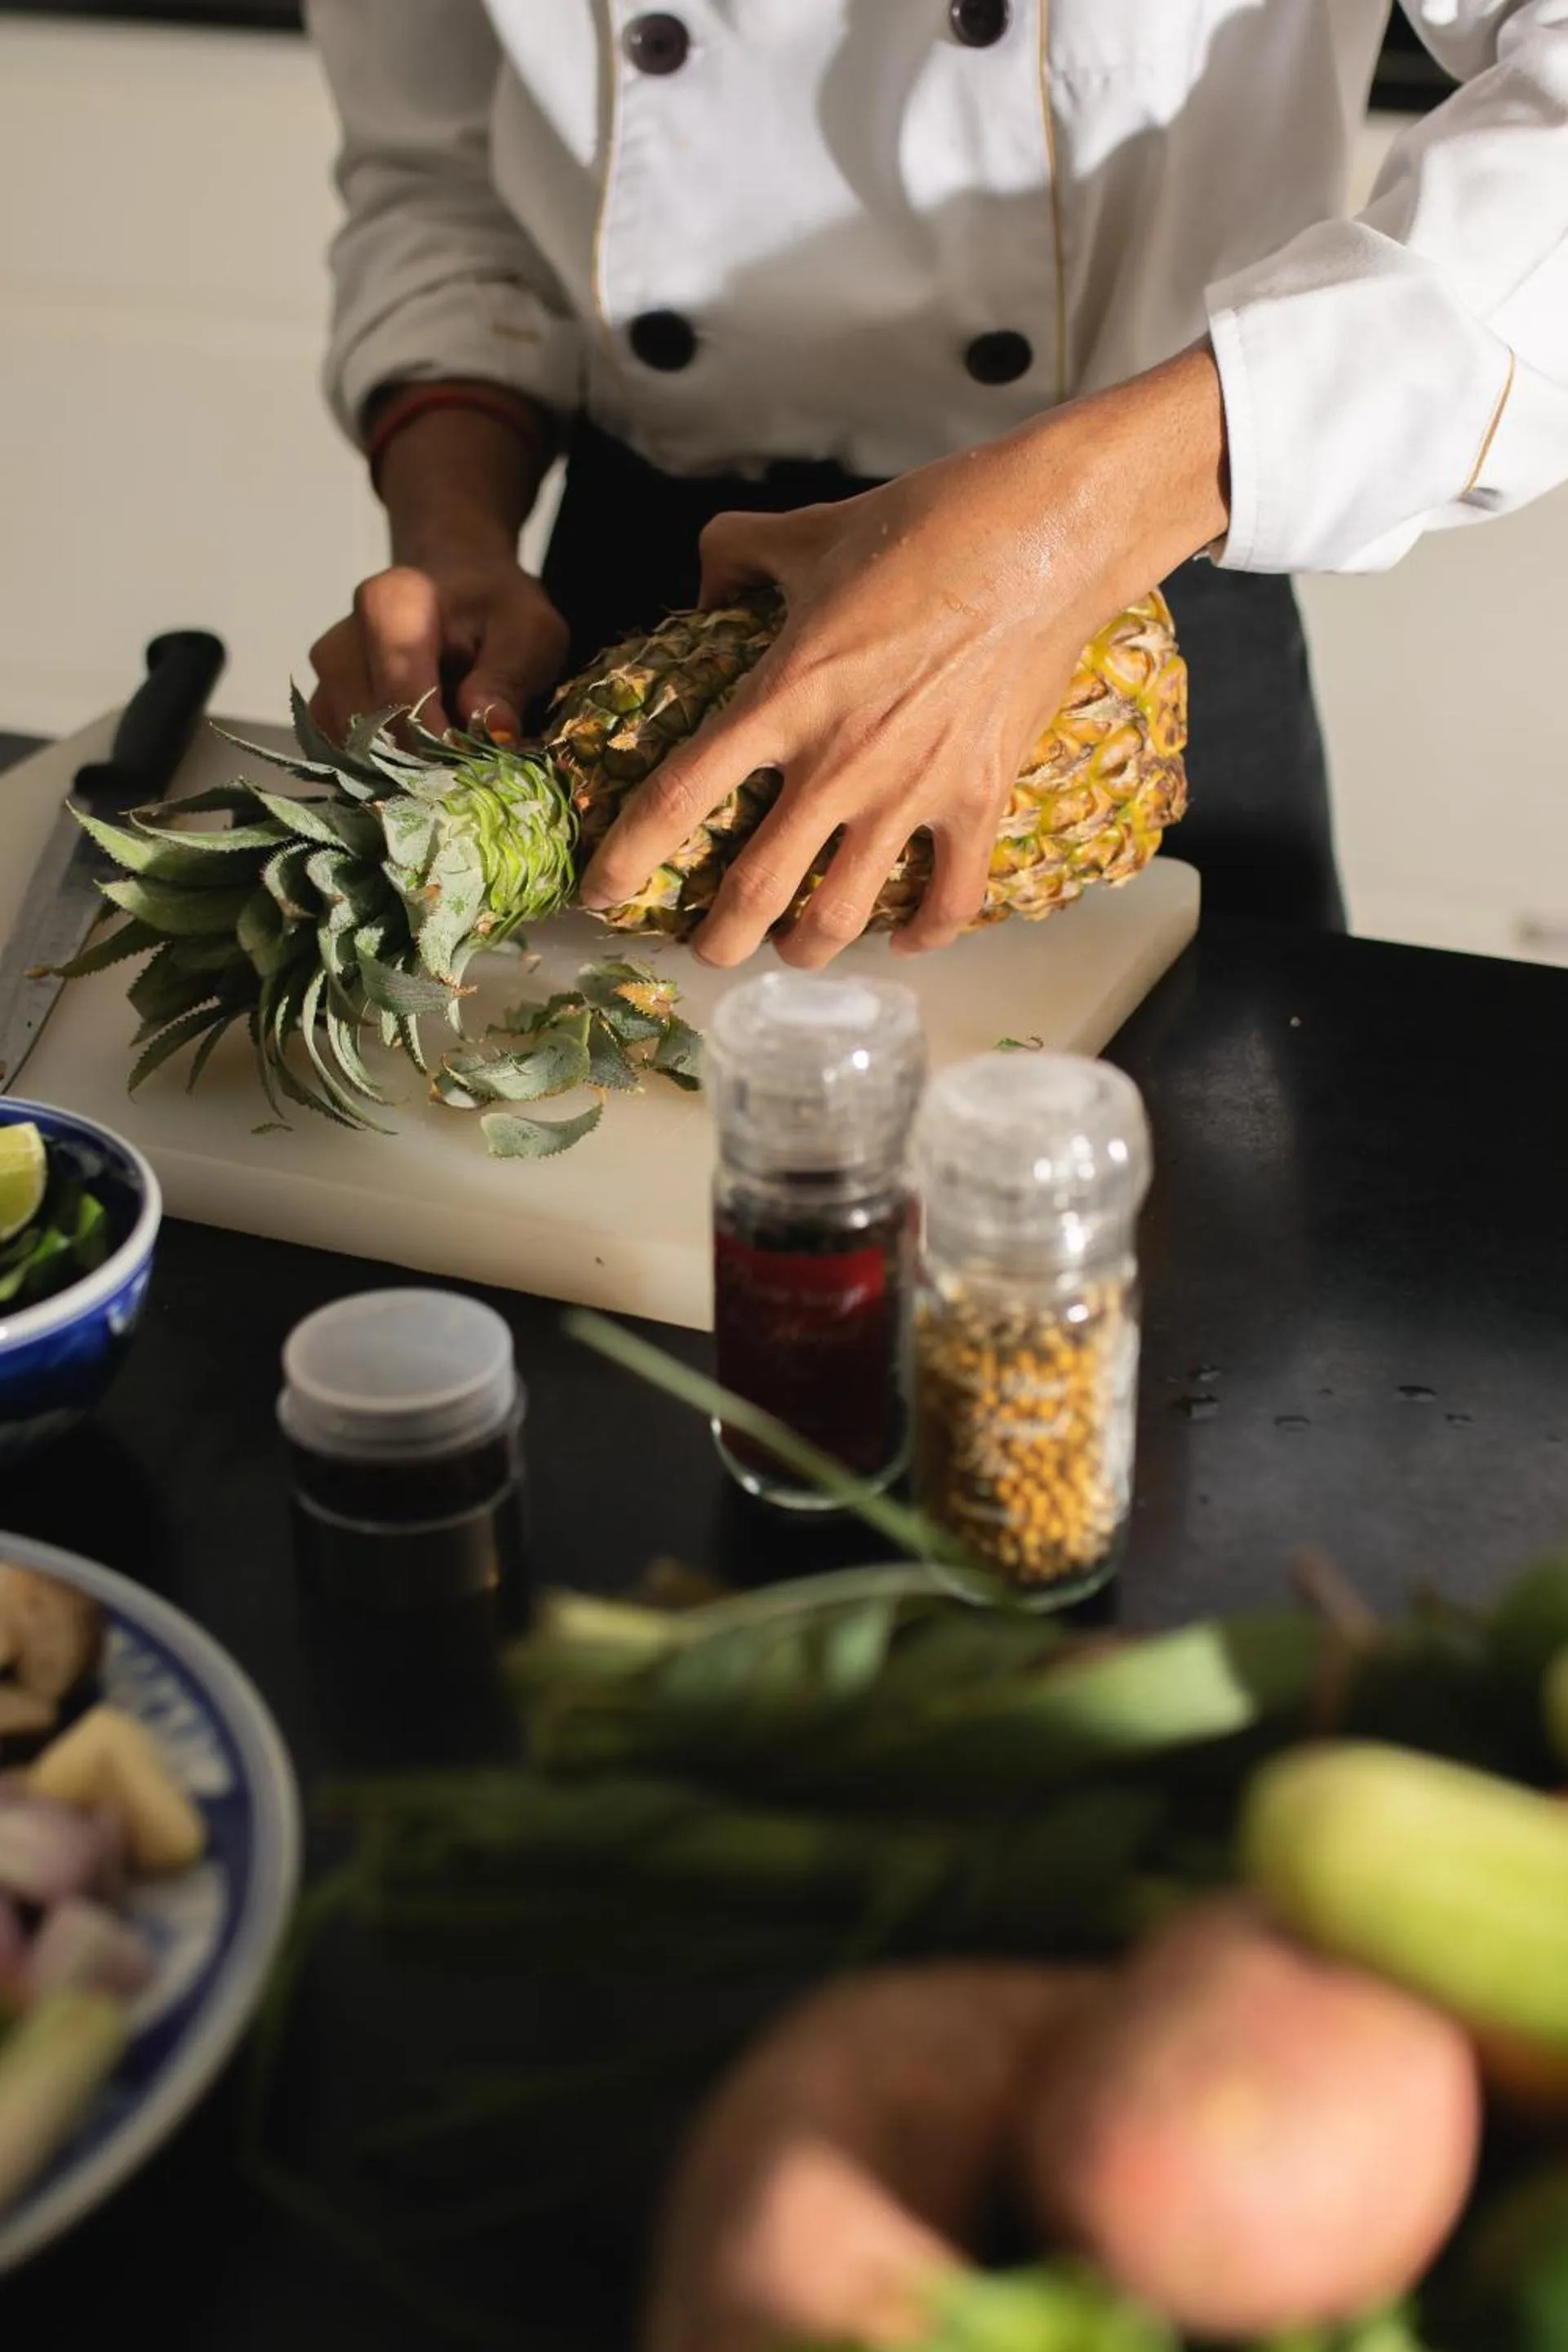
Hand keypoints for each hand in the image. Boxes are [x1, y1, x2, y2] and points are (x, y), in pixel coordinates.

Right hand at [310, 388, 564, 744]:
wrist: (458, 588)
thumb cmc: (496, 609)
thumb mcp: (529, 632)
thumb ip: (509, 678)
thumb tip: (494, 732)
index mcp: (391, 605)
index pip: (401, 696)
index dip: (439, 745)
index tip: (476, 771)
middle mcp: (342, 640)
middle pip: (372, 730)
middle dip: (423, 763)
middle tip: (471, 772)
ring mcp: (326, 678)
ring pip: (356, 750)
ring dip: (404, 769)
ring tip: (450, 757)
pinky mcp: (323, 706)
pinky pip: (346, 756)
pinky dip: (386, 770)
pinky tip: (423, 758)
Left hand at [580, 346, 1229, 967]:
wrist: (1047, 536)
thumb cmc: (929, 523)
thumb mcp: (811, 531)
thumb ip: (738, 556)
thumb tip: (706, 579)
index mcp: (783, 697)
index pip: (678, 797)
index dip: (625, 858)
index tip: (599, 893)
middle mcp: (839, 761)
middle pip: (755, 889)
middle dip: (718, 939)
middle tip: (704, 949)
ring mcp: (913, 790)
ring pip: (843, 914)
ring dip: (806, 949)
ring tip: (792, 952)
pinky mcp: (980, 800)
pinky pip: (950, 899)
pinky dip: (923, 932)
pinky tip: (903, 937)